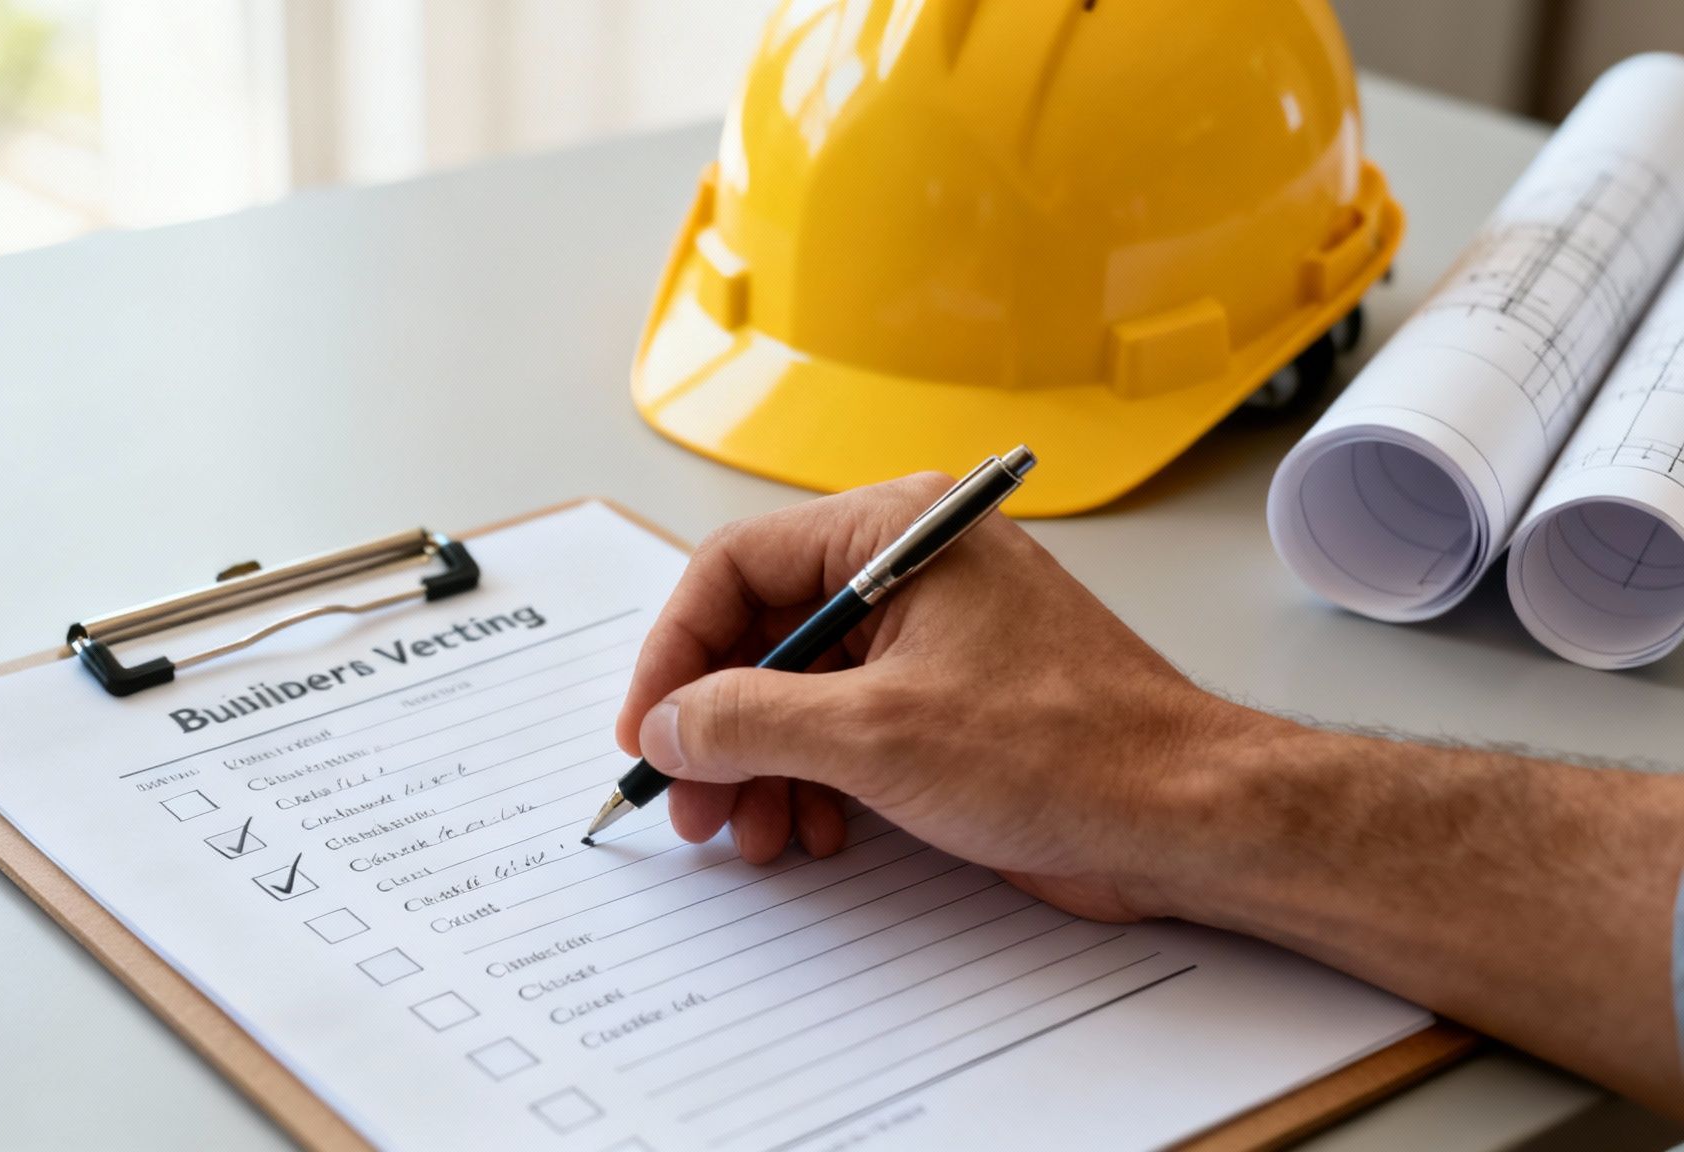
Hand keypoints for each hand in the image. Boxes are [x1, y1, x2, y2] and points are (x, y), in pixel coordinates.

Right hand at [614, 474, 1253, 922]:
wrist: (1186, 817)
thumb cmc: (1074, 749)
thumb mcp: (878, 735)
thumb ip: (750, 720)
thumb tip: (669, 724)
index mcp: (898, 532)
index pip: (736, 567)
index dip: (676, 652)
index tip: (647, 730)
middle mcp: (912, 568)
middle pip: (763, 633)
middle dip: (718, 726)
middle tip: (690, 800)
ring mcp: (932, 634)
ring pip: (800, 689)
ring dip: (761, 765)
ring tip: (750, 832)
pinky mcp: (949, 698)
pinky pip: (847, 724)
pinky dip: (815, 780)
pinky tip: (814, 831)